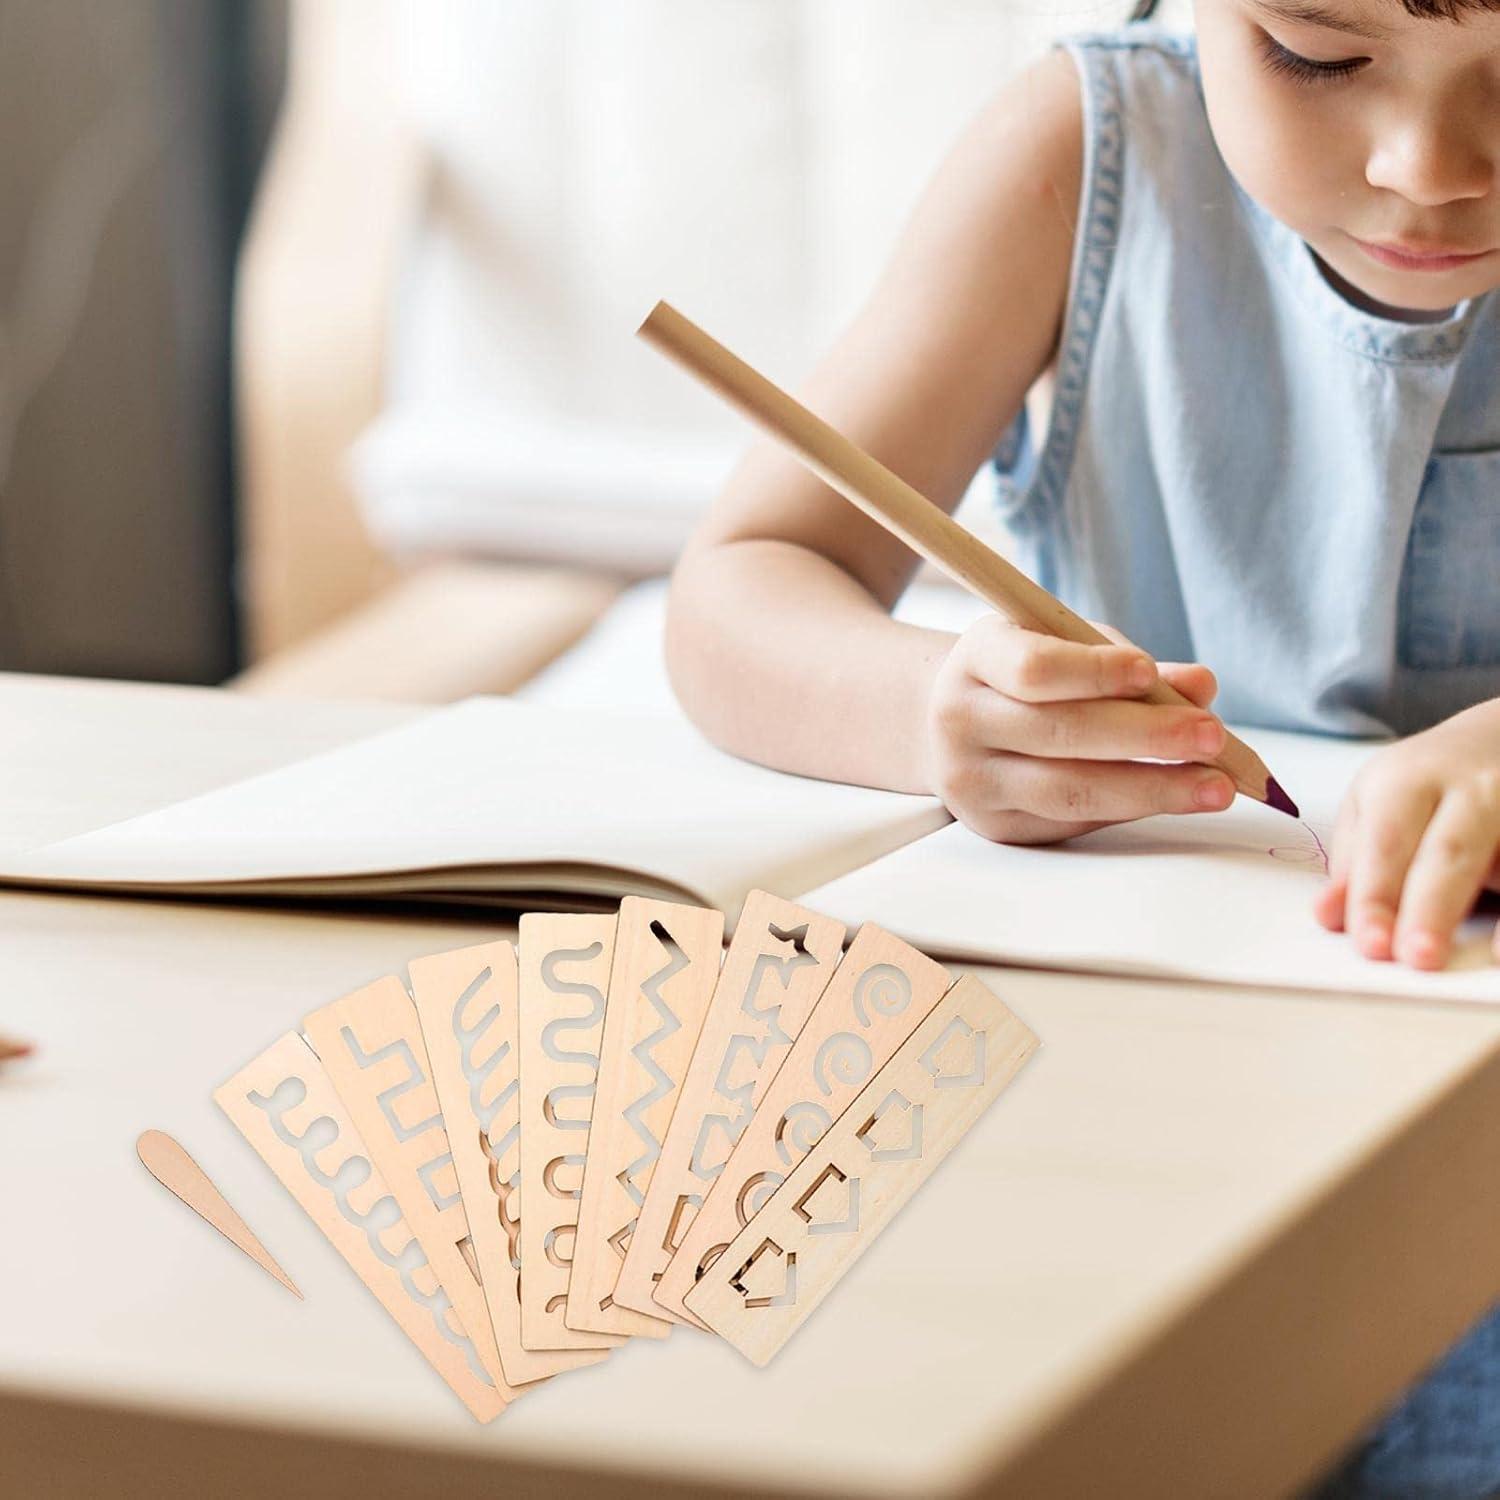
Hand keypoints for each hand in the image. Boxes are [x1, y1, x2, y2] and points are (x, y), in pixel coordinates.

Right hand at [920, 614, 1234, 844]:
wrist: (956, 725)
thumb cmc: (1029, 678)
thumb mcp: (1067, 649)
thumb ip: (1130, 665)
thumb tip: (1200, 686)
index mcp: (977, 658)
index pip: (1033, 669)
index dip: (1093, 672)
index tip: (1150, 674)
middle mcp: (961, 719)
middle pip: (1057, 733)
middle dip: (1144, 736)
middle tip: (1212, 737)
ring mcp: (971, 779)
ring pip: (1067, 789)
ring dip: (1150, 788)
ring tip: (1214, 786)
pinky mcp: (994, 824)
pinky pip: (1070, 820)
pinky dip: (1128, 808)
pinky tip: (1172, 798)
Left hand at [1315, 700, 1499, 968]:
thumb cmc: (1426, 783)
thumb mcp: (1376, 801)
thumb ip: (1354, 861)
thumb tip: (1328, 917)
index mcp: (1407, 780)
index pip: (1387, 844)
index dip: (1377, 895)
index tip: (1371, 943)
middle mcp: (1470, 786)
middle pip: (1449, 850)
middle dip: (1432, 906)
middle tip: (1415, 957)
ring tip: (1489, 957)